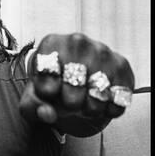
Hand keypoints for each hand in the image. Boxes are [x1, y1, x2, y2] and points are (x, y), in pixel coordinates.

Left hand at [19, 33, 134, 136]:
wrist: (73, 81)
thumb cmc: (51, 86)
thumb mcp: (34, 96)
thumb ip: (33, 106)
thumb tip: (47, 113)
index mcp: (51, 43)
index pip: (48, 71)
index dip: (48, 91)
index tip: (50, 93)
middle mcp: (77, 41)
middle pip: (75, 81)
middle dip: (70, 102)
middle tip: (69, 103)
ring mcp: (102, 51)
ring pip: (99, 91)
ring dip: (90, 108)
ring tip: (84, 105)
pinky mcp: (121, 64)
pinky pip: (118, 97)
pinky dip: (109, 109)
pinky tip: (100, 105)